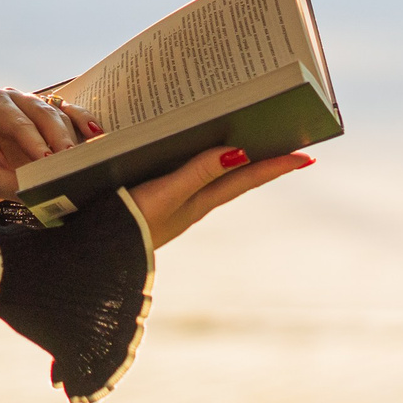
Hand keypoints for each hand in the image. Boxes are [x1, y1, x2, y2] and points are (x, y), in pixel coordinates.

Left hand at [0, 88, 99, 217]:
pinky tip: (97, 135)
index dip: (34, 141)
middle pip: (42, 114)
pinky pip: (71, 115)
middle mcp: (14, 97)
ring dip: (73, 135)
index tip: (48, 160)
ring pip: (59, 114)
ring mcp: (34, 103)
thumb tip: (43, 192)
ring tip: (86, 154)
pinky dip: (84, 124)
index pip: (17, 123)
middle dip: (58, 137)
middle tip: (70, 159)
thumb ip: (12, 184)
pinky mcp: (50, 114)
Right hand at [129, 146, 314, 249]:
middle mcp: (192, 204)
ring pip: (213, 179)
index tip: (308, 158)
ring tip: (251, 146)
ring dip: (235, 164)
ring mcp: (174, 205)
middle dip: (263, 163)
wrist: (94, 257)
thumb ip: (197, 173)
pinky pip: (189, 179)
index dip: (276, 167)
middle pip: (236, 179)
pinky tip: (194, 159)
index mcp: (200, 202)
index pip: (247, 179)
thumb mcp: (165, 196)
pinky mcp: (154, 203)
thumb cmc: (129, 226)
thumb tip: (239, 152)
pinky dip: (202, 166)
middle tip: (288, 145)